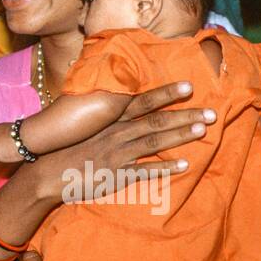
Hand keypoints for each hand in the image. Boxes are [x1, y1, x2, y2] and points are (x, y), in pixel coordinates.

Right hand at [27, 81, 211, 203]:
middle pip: (156, 120)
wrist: (48, 172)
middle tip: (212, 112)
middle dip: (185, 115)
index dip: (166, 94)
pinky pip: (144, 170)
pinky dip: (164, 167)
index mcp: (111, 119)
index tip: (189, 86)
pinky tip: (184, 165)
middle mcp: (116, 132)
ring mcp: (117, 153)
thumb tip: (126, 106)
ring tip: (203, 130)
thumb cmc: (68, 148)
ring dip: (180, 136)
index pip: (143, 102)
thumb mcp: (88, 127)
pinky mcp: (116, 174)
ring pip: (154, 141)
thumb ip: (109, 118)